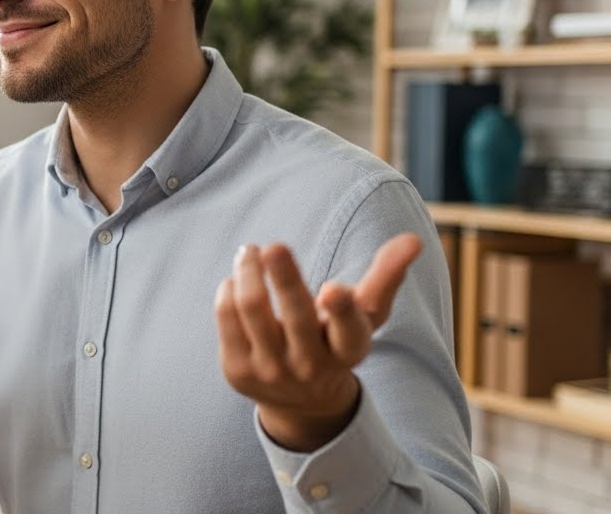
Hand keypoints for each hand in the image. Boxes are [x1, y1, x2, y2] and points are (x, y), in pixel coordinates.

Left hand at [213, 233, 421, 450]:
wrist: (300, 400)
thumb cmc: (335, 340)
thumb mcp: (365, 316)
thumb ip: (386, 276)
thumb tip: (413, 239)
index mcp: (348, 349)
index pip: (349, 331)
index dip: (341, 309)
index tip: (332, 289)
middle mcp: (311, 365)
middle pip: (295, 315)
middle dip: (284, 277)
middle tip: (274, 246)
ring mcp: (272, 371)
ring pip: (252, 308)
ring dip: (248, 270)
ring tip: (250, 251)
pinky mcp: (237, 370)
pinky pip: (227, 316)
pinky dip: (229, 289)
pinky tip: (236, 280)